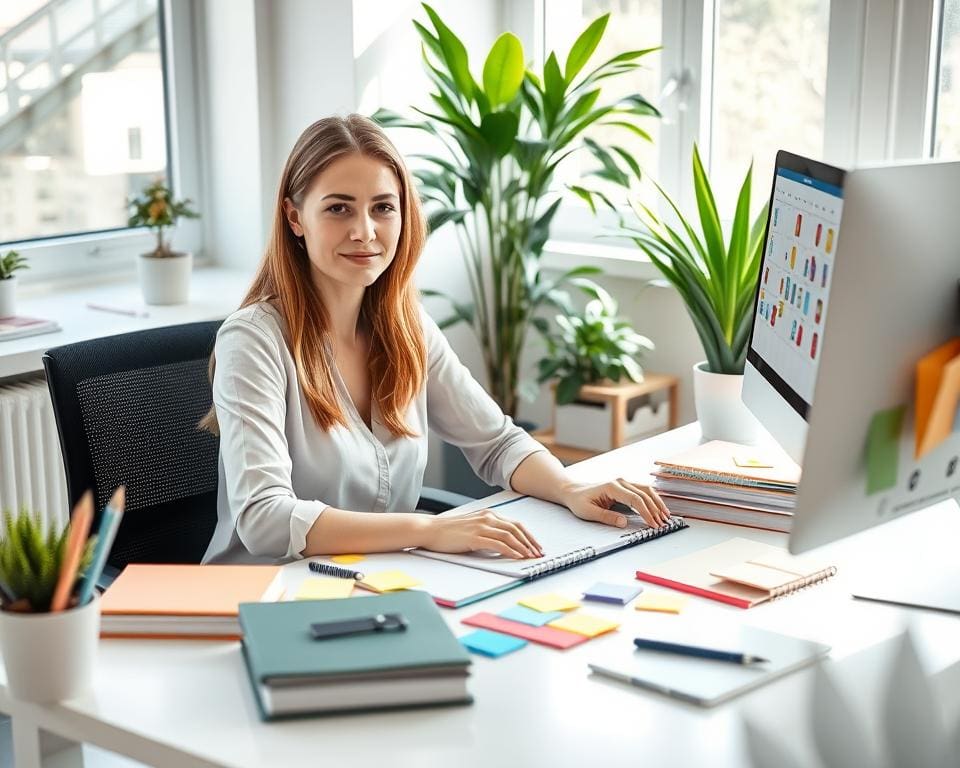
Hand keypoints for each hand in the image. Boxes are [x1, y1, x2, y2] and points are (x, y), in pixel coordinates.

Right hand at [421, 510, 542, 558]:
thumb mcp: (472, 527)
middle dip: (530, 542)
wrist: (430, 529)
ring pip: (510, 536)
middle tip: (539, 553)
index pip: (515, 524)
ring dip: (523, 547)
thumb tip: (502, 543)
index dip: (528, 535)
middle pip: (516, 529)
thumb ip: (487, 531)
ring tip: (531, 557)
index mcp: (488, 514)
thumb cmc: (449, 531)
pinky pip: (498, 544)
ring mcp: (481, 526)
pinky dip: (510, 550)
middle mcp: (487, 517)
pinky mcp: (475, 537)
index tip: (536, 545)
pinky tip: (517, 557)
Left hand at [559, 478, 670, 527]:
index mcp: (612, 487)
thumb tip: (624, 522)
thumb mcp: (588, 512)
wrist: (573, 491)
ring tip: (665, 516)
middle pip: (644, 494)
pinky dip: (653, 500)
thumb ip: (606, 517)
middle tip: (662, 524)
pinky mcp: (626, 487)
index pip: (635, 498)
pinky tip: (659, 509)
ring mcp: (624, 483)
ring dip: (657, 503)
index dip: (646, 512)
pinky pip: (643, 491)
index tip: (653, 524)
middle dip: (655, 509)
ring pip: (647, 490)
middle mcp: (620, 482)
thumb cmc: (579, 501)